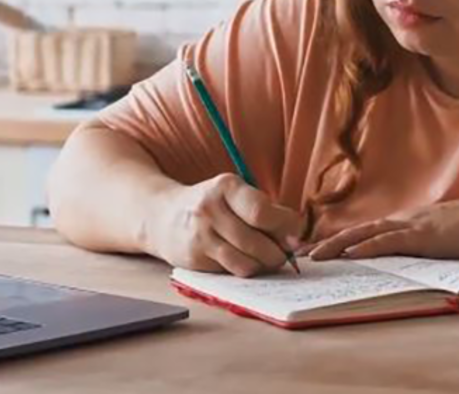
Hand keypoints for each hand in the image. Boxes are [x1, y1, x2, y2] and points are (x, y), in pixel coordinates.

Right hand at [150, 173, 304, 276]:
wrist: (162, 217)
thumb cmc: (213, 205)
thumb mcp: (235, 194)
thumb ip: (265, 210)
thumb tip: (295, 237)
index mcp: (226, 186)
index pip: (262, 212)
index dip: (286, 227)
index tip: (295, 234)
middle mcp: (210, 209)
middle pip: (257, 241)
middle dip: (278, 252)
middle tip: (284, 252)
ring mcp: (200, 236)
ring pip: (246, 262)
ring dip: (264, 265)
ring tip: (267, 258)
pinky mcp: (195, 259)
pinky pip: (232, 272)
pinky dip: (247, 270)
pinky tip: (247, 261)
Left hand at [304, 194, 458, 260]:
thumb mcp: (438, 237)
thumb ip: (419, 244)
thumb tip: (403, 258)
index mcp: (404, 223)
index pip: (365, 232)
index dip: (340, 240)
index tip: (316, 249)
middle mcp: (401, 221)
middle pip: (356, 230)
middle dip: (328, 243)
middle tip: (302, 254)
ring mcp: (410, 226)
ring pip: (365, 234)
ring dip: (338, 245)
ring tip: (316, 255)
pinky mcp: (422, 236)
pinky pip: (389, 241)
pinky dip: (369, 247)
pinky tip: (352, 253)